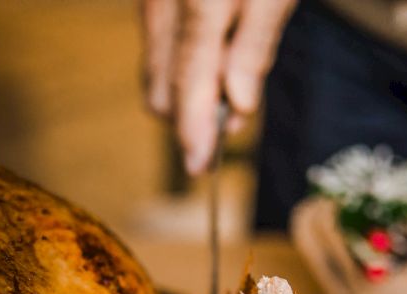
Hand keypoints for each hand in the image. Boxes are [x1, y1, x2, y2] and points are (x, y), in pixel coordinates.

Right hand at [142, 0, 296, 174]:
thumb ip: (255, 47)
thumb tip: (239, 105)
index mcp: (198, 7)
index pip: (187, 85)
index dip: (193, 131)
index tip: (198, 165)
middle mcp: (162, 5)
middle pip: (160, 91)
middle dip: (194, 116)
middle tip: (236, 111)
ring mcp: (151, 0)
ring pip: (154, 74)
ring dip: (187, 94)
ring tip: (232, 77)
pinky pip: (156, 49)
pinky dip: (180, 66)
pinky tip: (214, 54)